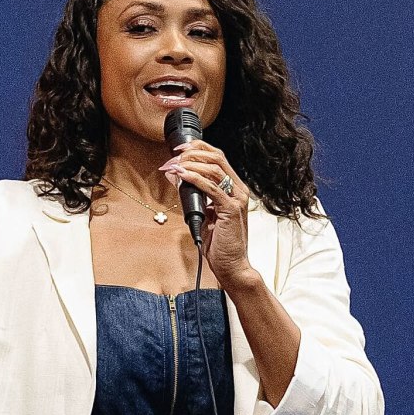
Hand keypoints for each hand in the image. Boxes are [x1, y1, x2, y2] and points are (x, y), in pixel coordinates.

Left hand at [161, 139, 254, 287]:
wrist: (232, 266)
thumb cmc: (219, 243)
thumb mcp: (202, 213)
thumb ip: (192, 195)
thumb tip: (175, 176)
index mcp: (234, 188)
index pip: (218, 158)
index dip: (199, 148)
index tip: (179, 150)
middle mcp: (238, 190)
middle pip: (217, 157)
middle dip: (193, 152)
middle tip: (174, 157)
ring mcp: (237, 199)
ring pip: (214, 168)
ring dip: (191, 164)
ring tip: (175, 166)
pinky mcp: (231, 209)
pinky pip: (211, 188)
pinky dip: (195, 179)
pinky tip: (182, 176)